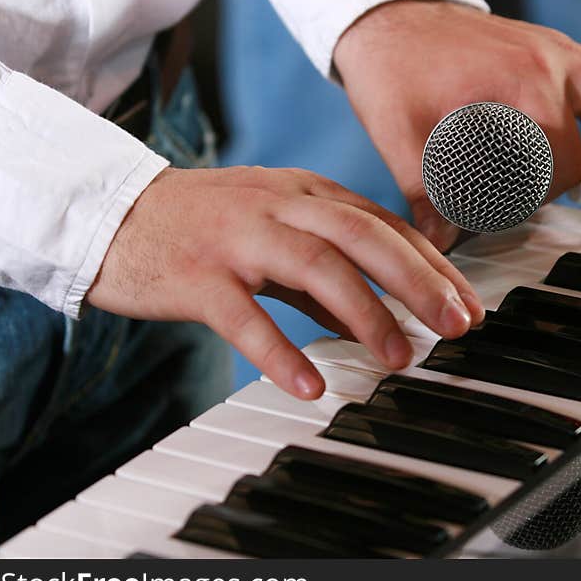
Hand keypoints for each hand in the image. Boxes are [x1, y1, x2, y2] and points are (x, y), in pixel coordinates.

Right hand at [86, 166, 483, 398]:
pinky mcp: (198, 276)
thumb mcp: (274, 232)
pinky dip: (281, 351)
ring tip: (399, 357)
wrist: (113, 213)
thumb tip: (376, 312)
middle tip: (456, 326)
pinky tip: (311, 385)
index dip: (431, 265)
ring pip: (315, 267)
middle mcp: (279, 207)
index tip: (467, 305)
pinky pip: (245, 317)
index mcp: (304, 194)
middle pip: (363, 237)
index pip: (383, 225)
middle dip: (418, 281)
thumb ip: (323, 270)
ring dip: (365, 313)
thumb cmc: (205, 227)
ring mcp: (238, 238)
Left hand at [334, 0, 580, 250]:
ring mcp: (567, 59)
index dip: (536, 201)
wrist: (391, 17)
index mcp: (525, 80)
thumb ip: (425, 193)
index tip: (500, 216)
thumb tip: (441, 242)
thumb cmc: (395, 62)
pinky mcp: (562, 64)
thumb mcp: (398, 132)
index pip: (562, 165)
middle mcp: (560, 62)